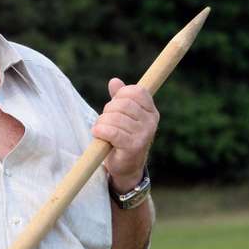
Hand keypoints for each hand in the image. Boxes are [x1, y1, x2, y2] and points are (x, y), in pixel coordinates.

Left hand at [91, 78, 158, 192]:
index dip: (120, 95)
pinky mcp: (134, 146)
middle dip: (108, 111)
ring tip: (101, 131)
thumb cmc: (122, 137)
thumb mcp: (122, 115)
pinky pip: (113, 132)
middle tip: (104, 121)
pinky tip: (97, 133)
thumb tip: (114, 81)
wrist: (125, 167)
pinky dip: (101, 131)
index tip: (114, 106)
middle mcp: (151, 122)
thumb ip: (119, 98)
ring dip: (102, 123)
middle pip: (123, 104)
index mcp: (151, 111)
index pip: (136, 91)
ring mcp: (144, 134)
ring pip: (115, 118)